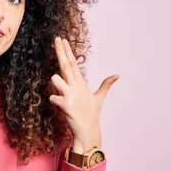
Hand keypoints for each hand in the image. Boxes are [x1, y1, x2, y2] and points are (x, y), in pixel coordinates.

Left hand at [49, 37, 118, 151]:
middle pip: (66, 65)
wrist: (88, 130)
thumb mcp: (98, 98)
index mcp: (81, 84)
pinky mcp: (66, 105)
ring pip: (56, 80)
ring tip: (60, 90)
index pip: (73, 64)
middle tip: (57, 39)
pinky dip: (53, 100)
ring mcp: (71, 95)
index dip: (67, 51)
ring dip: (55, 82)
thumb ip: (105, 85)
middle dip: (61, 52)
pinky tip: (60, 106)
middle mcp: (76, 87)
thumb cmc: (90, 113)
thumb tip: (117, 75)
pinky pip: (53, 97)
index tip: (62, 40)